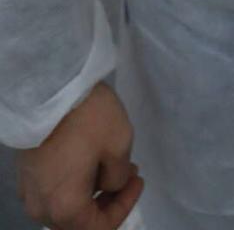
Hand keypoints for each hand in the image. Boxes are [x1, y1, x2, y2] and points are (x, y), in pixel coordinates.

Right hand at [16, 83, 142, 229]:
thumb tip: (111, 183)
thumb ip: (118, 177)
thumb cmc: (87, 117)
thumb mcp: (119, 146)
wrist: (49, 86)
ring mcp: (29, 190)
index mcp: (64, 209)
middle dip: (107, 201)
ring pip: (64, 206)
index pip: (99, 228)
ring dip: (90, 192)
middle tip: (128, 174)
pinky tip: (88, 159)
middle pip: (78, 222)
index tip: (138, 180)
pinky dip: (72, 183)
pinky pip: (51, 190)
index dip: (124, 207)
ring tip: (112, 163)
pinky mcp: (25, 172)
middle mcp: (42, 207)